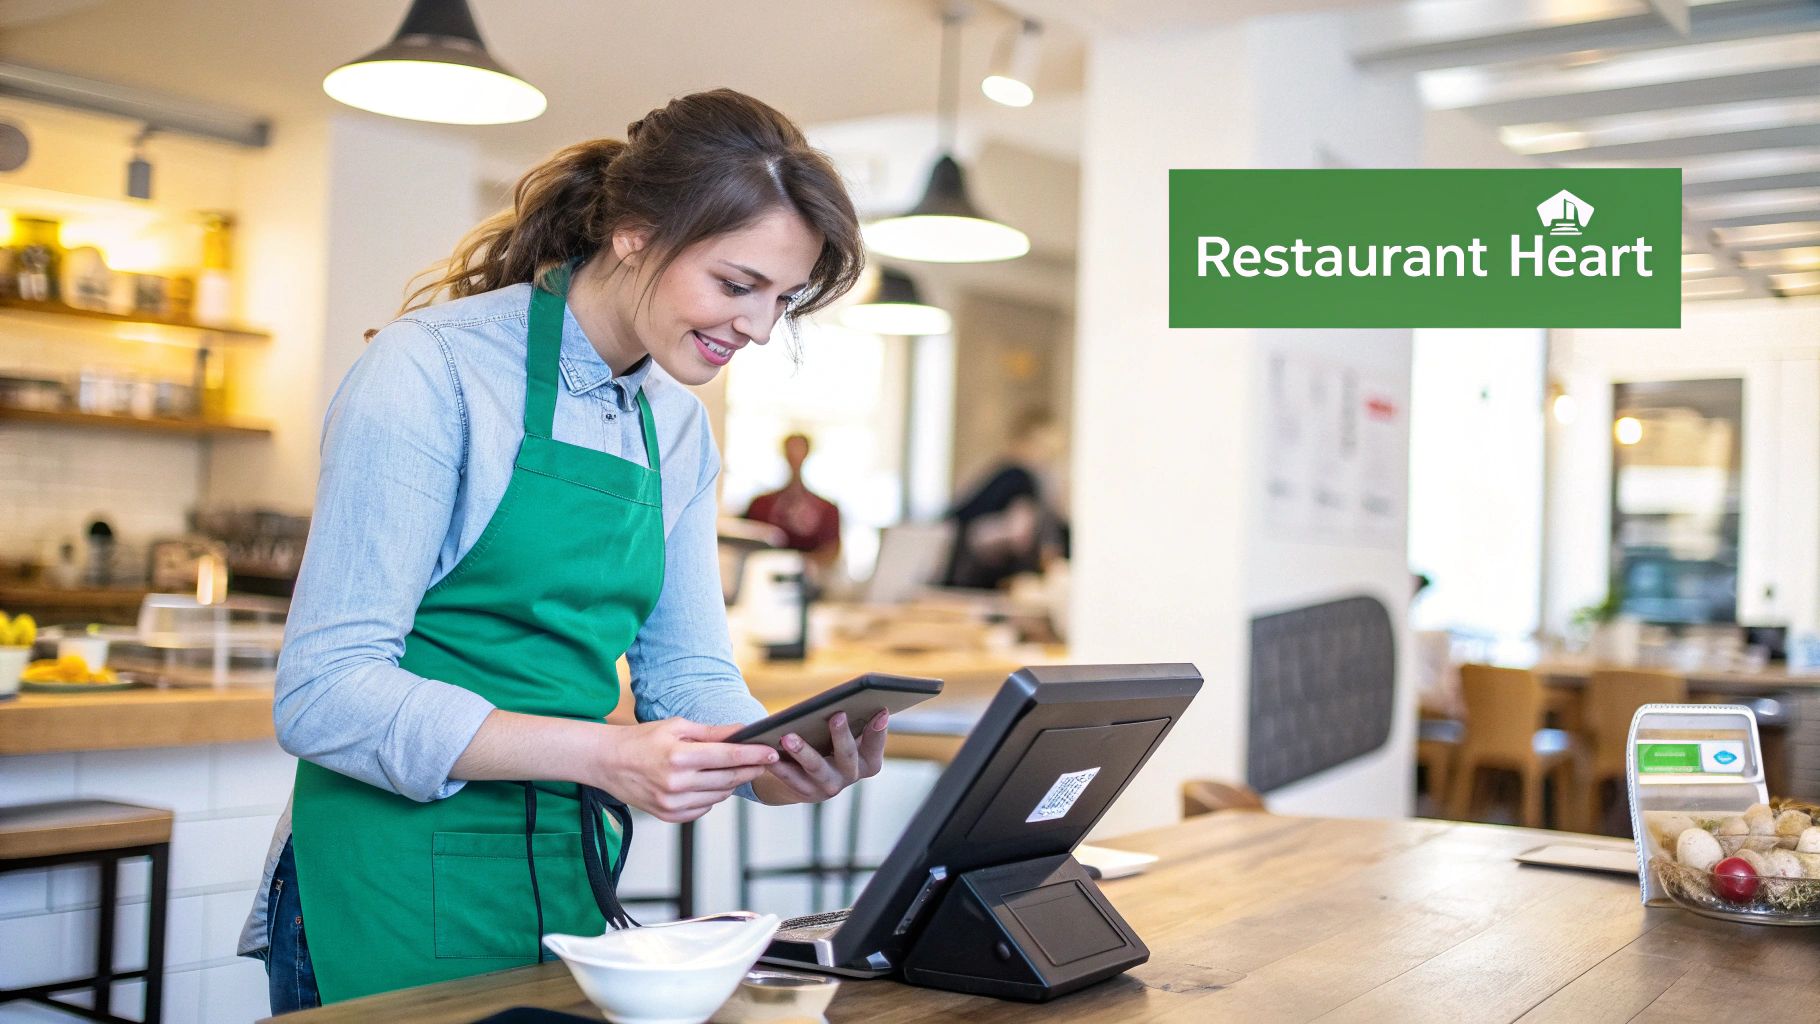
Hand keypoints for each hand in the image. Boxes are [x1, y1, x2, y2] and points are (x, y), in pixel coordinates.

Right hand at [596, 719, 778, 822]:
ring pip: (719, 796)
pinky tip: (708, 783)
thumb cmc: (642, 739)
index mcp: (679, 756)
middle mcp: (676, 783)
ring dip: (732, 783)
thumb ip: (712, 732)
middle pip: (728, 779)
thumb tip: (743, 730)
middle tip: (764, 761)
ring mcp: (672, 803)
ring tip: (734, 769)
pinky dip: (713, 796)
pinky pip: (704, 808)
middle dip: (750, 769)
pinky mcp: (669, 816)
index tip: (771, 752)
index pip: (728, 756)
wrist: (608, 763)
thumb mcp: (676, 726)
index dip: (753, 754)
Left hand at [754, 710, 887, 804]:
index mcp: (868, 761)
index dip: (879, 730)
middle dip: (842, 735)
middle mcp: (851, 775)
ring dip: (803, 751)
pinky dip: (780, 765)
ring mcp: (829, 786)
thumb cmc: (832, 745)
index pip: (876, 745)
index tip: (881, 710)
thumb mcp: (847, 735)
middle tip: (837, 715)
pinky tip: (770, 750)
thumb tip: (856, 698)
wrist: (809, 778)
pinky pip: (791, 778)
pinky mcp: (805, 792)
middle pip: (848, 756)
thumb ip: (853, 720)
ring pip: (816, 768)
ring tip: (788, 736)